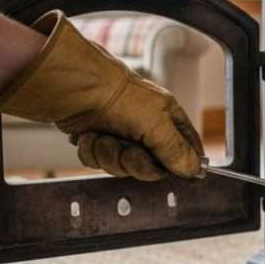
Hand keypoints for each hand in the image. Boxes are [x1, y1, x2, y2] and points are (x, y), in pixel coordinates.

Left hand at [0, 11, 204, 180]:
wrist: (71, 88)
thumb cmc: (117, 96)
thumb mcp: (155, 123)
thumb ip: (176, 150)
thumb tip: (193, 169)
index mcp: (166, 118)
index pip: (186, 148)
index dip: (184, 164)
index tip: (179, 175)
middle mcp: (145, 127)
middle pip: (151, 166)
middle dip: (135, 163)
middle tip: (126, 151)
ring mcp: (120, 135)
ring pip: (122, 167)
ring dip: (109, 155)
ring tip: (101, 136)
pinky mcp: (96, 140)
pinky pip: (99, 162)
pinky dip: (91, 152)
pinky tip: (87, 136)